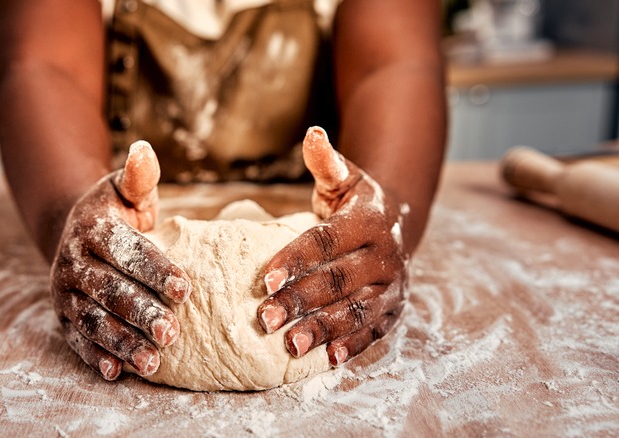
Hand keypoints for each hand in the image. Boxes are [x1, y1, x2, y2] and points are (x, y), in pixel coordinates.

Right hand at [50, 141, 190, 379]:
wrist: (74, 231)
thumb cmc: (114, 212)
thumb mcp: (126, 190)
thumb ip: (138, 176)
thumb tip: (144, 149)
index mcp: (92, 229)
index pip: (126, 251)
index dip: (155, 270)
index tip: (186, 289)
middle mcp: (73, 262)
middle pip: (109, 291)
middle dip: (141, 313)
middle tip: (172, 334)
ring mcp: (65, 292)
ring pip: (93, 320)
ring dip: (121, 342)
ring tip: (152, 362)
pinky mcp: (63, 316)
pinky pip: (77, 339)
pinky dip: (95, 357)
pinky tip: (117, 373)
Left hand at [257, 127, 407, 366]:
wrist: (397, 224)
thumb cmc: (355, 202)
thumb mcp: (344, 178)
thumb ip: (326, 162)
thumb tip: (312, 134)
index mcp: (370, 220)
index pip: (328, 241)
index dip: (296, 259)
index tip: (264, 278)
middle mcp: (386, 254)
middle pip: (339, 280)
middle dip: (301, 300)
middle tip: (264, 317)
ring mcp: (393, 284)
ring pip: (358, 310)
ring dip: (324, 329)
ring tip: (290, 345)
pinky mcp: (394, 308)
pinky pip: (374, 330)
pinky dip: (352, 345)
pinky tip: (327, 358)